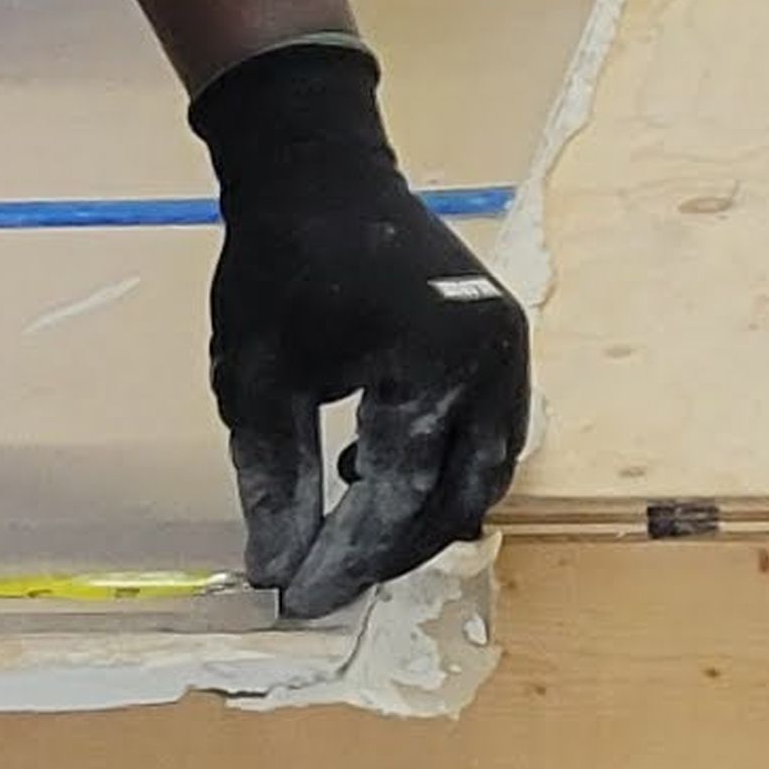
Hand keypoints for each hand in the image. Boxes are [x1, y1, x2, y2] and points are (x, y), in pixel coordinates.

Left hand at [190, 42, 531, 622]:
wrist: (318, 168)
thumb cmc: (279, 264)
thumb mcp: (257, 376)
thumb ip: (274, 478)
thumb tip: (277, 573)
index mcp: (433, 362)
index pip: (397, 496)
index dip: (346, 559)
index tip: (296, 600)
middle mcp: (493, 361)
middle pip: (454, 500)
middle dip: (388, 552)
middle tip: (324, 581)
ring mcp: (511, 352)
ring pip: (483, 476)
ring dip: (421, 517)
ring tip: (348, 532)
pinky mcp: (505, 343)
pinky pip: (489, 437)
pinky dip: (441, 471)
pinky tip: (374, 471)